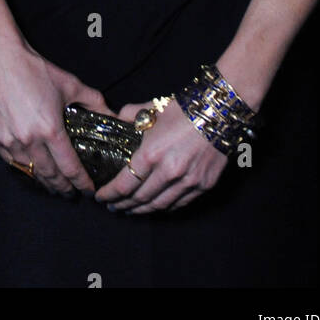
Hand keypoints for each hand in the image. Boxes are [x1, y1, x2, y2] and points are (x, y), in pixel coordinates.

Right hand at [0, 40, 108, 196]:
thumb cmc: (33, 69)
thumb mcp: (69, 83)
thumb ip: (93, 100)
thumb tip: (111, 113)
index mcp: (50, 129)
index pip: (70, 167)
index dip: (81, 182)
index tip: (88, 190)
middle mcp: (29, 140)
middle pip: (50, 176)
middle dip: (63, 188)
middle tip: (71, 192)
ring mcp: (9, 141)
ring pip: (30, 172)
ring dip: (44, 181)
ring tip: (54, 184)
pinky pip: (12, 162)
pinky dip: (25, 169)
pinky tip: (32, 169)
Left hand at [95, 99, 227, 213]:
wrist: (218, 111)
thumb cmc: (183, 109)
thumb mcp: (151, 109)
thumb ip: (129, 115)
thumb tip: (115, 119)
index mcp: (151, 154)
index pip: (124, 184)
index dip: (110, 194)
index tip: (101, 197)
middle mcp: (168, 172)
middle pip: (140, 199)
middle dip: (123, 205)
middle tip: (113, 207)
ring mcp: (188, 181)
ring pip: (160, 205)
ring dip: (142, 210)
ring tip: (131, 210)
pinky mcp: (203, 185)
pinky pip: (180, 203)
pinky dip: (165, 207)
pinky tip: (156, 206)